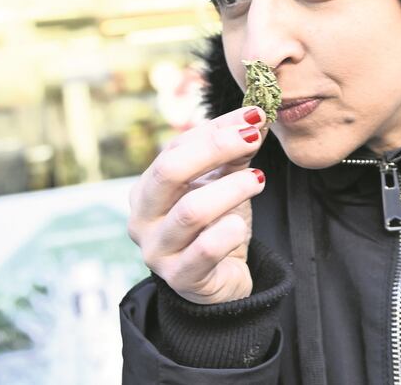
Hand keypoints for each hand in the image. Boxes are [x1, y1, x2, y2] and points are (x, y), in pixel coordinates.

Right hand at [127, 106, 267, 304]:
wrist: (217, 284)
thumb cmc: (215, 228)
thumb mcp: (222, 187)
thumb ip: (233, 157)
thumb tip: (255, 121)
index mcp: (147, 189)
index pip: (176, 148)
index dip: (215, 129)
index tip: (252, 116)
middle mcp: (142, 218)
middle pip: (170, 171)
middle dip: (215, 148)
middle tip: (253, 137)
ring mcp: (157, 251)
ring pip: (191, 211)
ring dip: (231, 189)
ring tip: (258, 180)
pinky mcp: (180, 278)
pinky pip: (205, 251)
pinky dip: (228, 232)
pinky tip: (242, 224)